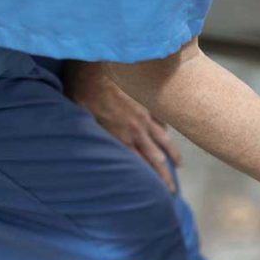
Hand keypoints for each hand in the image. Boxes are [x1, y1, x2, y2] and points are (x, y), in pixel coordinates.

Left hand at [65, 62, 181, 190]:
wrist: (99, 67)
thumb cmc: (83, 92)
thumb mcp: (81, 119)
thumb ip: (95, 137)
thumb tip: (98, 154)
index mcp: (122, 137)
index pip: (142, 165)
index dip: (154, 180)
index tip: (163, 193)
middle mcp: (137, 130)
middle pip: (156, 157)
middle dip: (165, 176)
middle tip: (172, 191)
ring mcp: (144, 115)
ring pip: (163, 139)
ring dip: (171, 154)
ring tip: (178, 164)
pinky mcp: (145, 103)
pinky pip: (160, 119)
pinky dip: (165, 128)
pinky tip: (167, 133)